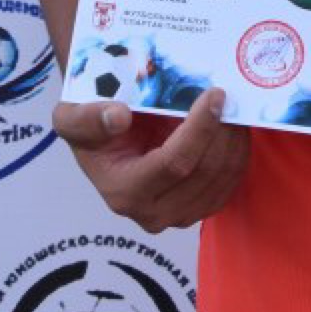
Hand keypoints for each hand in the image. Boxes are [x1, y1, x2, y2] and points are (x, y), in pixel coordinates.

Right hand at [51, 87, 248, 231]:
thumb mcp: (73, 118)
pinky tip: (231, 129)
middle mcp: (152, 214)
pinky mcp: (199, 210)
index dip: (200, 128)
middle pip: (205, 171)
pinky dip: (237, 154)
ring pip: (223, 177)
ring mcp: (179, 216)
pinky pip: (230, 184)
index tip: (215, 95)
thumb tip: (119, 116)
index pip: (175, 163)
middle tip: (229, 96)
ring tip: (231, 108)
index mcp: (123, 192)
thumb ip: (87, 118)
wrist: (106, 145)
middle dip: (223, 131)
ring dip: (234, 140)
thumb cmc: (92, 129)